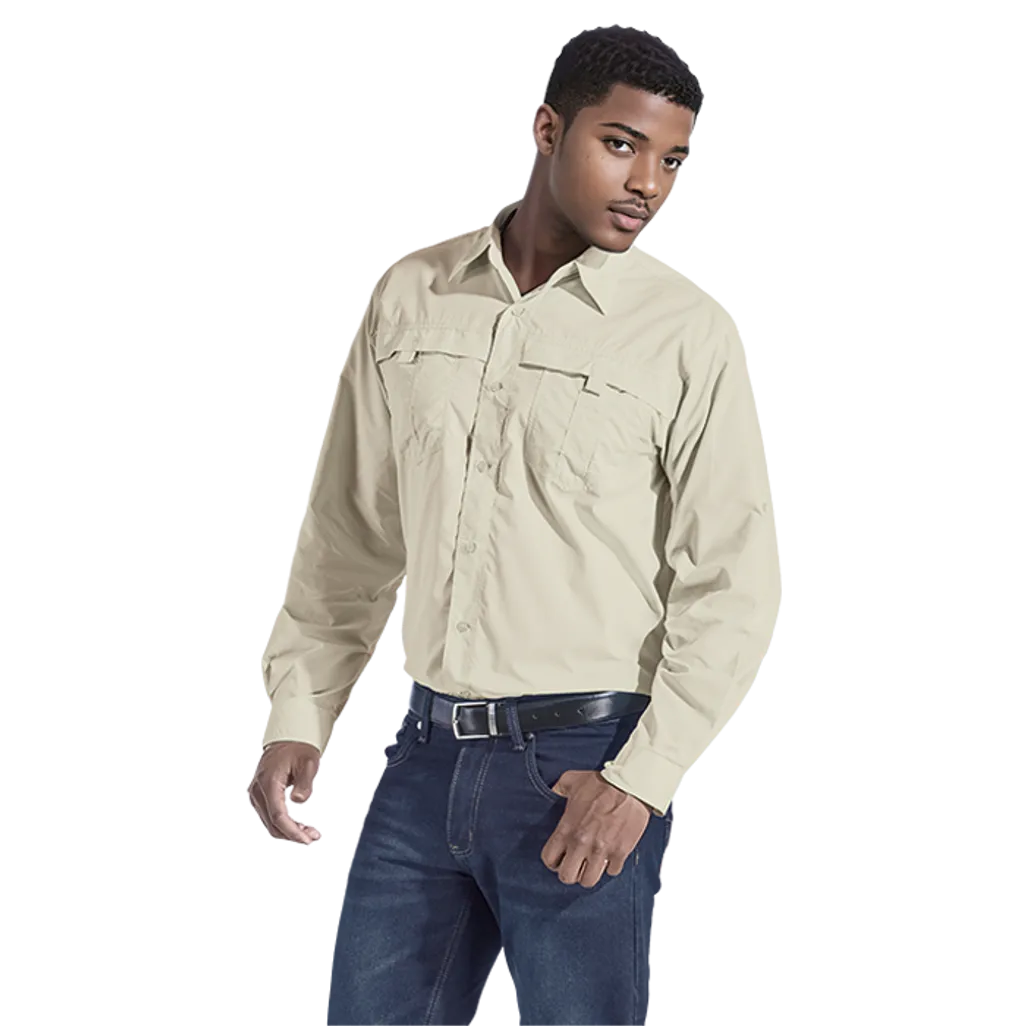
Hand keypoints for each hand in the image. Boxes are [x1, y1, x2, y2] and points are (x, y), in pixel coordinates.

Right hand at [248, 741, 322, 845]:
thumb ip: (304, 784)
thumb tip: (298, 801)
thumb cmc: (299, 749)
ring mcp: (256, 794)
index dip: (292, 831)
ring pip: (270, 822)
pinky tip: (298, 825)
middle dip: (293, 834)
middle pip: (272, 823)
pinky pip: (270, 815)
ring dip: (289, 831)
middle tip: (313, 836)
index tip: (307, 839)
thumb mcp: (308, 763)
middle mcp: (258, 791)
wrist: (288, 739)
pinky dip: (283, 823)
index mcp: (269, 782)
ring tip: (309, 831)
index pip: (278, 816)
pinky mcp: (260, 796)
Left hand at [540, 770, 652, 887]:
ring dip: (589, 873)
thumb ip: (558, 788)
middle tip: (576, 864)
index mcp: (566, 829)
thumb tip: (551, 791)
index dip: (553, 861)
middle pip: (567, 876)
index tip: (560, 857)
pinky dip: (610, 867)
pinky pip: (611, 872)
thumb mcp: (571, 780)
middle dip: (570, 872)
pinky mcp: (620, 852)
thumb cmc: (601, 783)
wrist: (630, 786)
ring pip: (588, 880)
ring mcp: (601, 851)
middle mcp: (581, 844)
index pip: (549, 859)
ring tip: (591, 864)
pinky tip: (610, 856)